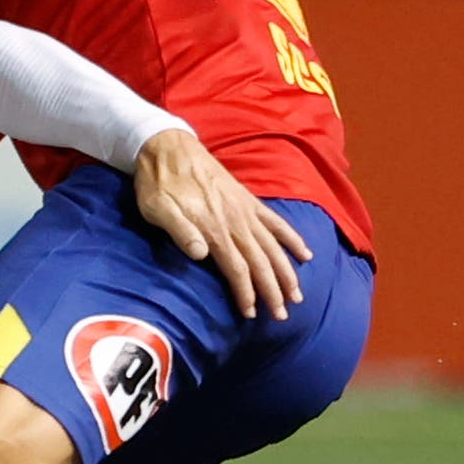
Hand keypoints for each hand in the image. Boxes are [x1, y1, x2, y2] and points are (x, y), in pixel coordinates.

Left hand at [131, 129, 311, 321]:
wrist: (168, 147)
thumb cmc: (157, 183)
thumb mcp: (157, 209)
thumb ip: (179, 231)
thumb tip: (200, 255)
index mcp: (214, 228)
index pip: (238, 269)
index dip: (247, 294)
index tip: (253, 314)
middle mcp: (236, 221)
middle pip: (261, 263)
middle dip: (273, 291)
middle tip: (282, 316)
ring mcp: (245, 210)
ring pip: (273, 246)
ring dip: (287, 272)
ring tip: (297, 295)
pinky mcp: (248, 201)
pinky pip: (276, 222)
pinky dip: (292, 238)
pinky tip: (305, 254)